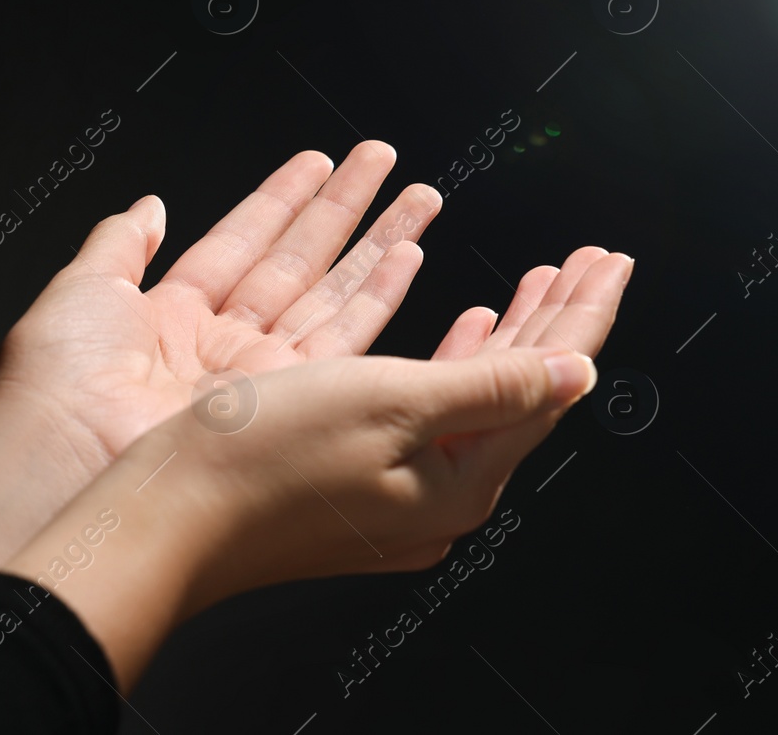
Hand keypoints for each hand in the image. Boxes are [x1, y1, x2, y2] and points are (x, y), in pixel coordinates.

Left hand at [0, 139, 442, 470]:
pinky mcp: (289, 408)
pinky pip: (345, 342)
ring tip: (416, 198)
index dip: (283, 199)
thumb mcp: (80, 290)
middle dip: (345, 209)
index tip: (319, 162)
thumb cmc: (55, 385)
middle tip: (383, 161)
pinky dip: (379, 297)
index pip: (242, 242)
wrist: (68, 461)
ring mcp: (259, 381)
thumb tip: (147, 206)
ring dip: (377, 244)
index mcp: (169, 318)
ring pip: (333, 296)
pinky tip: (406, 257)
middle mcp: (220, 349)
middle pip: (298, 263)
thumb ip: (121, 242)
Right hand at [7, 246, 632, 689]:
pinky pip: (439, 406)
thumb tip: (578, 372)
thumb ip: (492, 383)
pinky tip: (467, 325)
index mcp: (462, 479)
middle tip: (590, 259)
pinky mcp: (368, 477)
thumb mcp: (393, 401)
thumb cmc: (265, 459)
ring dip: (514, 330)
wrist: (170, 518)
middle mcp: (443, 492)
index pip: (551, 381)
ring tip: (543, 280)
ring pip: (482, 391)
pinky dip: (458, 357)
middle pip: (525, 386)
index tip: (608, 260)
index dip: (583, 312)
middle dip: (560, 314)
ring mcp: (406, 489)